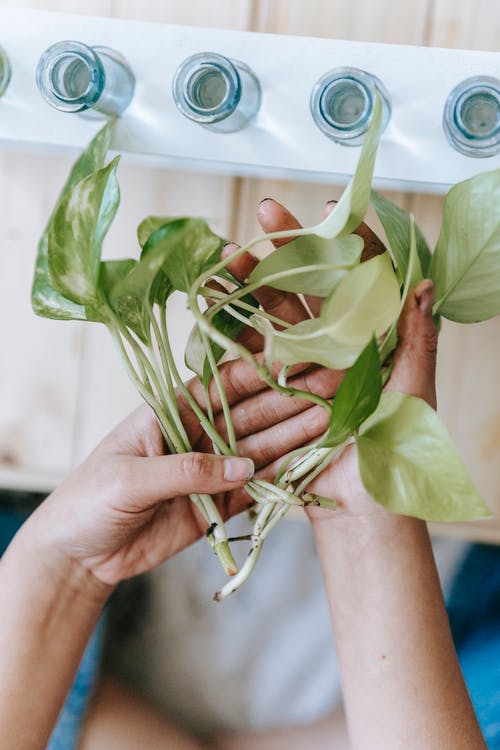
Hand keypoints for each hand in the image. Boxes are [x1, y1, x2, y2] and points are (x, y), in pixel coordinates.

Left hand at [24, 271, 340, 589]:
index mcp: (171, 413)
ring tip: (332, 422)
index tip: (299, 363)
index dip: (261, 374)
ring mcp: (208, 471)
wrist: (77, 554)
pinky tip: (309, 466)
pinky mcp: (214, 507)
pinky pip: (252, 491)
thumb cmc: (89, 500)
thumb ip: (186, 471)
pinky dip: (279, 481)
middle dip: (289, 402)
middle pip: (250, 415)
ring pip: (258, 450)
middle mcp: (196, 436)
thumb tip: (244, 466)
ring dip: (293, 437)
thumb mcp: (130, 479)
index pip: (222, 386)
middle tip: (331, 391)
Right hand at [223, 198, 437, 520]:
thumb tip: (425, 284)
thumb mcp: (413, 393)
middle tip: (264, 213)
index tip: (329, 208)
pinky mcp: (282, 389)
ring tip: (229, 254)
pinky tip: (220, 300)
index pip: (364, 275)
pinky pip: (259, 352)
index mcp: (377, 338)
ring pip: (280, 312)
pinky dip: (238, 326)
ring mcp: (309, 364)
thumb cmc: (397, 453)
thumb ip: (418, 341)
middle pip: (314, 284)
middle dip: (288, 246)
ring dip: (254, 281)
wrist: (362, 508)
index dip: (348, 239)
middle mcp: (342, 344)